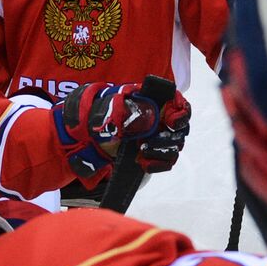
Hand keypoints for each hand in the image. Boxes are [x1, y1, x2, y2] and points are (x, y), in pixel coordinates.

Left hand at [54, 82, 192, 177]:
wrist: (84, 138)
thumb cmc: (98, 116)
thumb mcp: (112, 107)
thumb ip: (130, 108)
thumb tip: (147, 113)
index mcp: (153, 101)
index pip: (179, 104)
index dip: (181, 112)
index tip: (172, 121)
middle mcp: (160, 119)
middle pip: (180, 129)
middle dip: (168, 137)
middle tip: (150, 142)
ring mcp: (157, 137)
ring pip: (174, 147)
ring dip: (162, 151)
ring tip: (143, 152)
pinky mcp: (151, 154)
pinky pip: (165, 161)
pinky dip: (157, 164)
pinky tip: (143, 162)